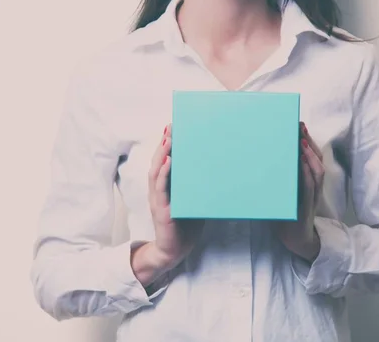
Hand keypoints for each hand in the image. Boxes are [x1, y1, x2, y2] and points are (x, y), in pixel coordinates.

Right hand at [131, 124, 203, 284]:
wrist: (173, 251)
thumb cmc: (185, 227)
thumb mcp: (195, 202)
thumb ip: (201, 188)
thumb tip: (221, 172)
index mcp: (166, 187)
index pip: (166, 161)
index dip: (168, 144)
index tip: (175, 126)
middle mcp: (159, 190)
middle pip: (159, 161)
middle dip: (165, 142)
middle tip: (172, 126)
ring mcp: (158, 199)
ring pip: (157, 171)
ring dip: (162, 153)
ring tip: (169, 137)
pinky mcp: (161, 210)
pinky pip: (160, 188)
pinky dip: (163, 173)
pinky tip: (168, 161)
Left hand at [274, 122, 323, 261]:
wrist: (296, 241)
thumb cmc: (286, 216)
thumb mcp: (282, 193)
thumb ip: (277, 179)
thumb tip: (259, 161)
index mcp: (308, 181)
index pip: (312, 157)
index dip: (308, 140)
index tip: (299, 125)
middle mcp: (313, 186)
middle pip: (316, 159)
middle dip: (309, 142)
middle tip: (300, 126)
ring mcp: (312, 196)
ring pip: (316, 171)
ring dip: (310, 155)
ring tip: (301, 141)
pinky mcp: (307, 207)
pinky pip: (310, 188)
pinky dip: (307, 174)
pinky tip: (301, 163)